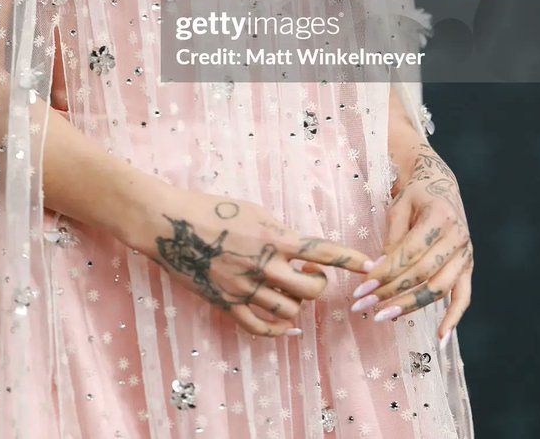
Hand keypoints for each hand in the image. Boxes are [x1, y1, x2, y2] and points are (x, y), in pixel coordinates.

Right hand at [127, 183, 381, 338]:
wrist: (169, 225)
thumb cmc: (212, 209)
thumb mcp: (253, 211)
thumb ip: (280, 232)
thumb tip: (300, 250)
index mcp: (273, 237)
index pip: (321, 251)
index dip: (349, 260)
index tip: (370, 265)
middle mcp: (264, 265)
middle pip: (311, 289)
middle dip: (318, 284)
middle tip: (310, 274)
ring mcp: (245, 288)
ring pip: (291, 310)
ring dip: (297, 302)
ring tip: (288, 289)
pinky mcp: (228, 304)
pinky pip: (262, 327)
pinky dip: (279, 330)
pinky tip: (286, 325)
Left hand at [349, 141, 472, 344]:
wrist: (440, 184)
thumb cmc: (415, 194)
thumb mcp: (399, 207)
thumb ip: (392, 239)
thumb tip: (378, 272)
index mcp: (440, 216)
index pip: (409, 252)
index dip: (385, 272)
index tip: (362, 288)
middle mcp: (457, 236)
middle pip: (423, 273)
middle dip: (391, 292)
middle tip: (363, 305)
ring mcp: (465, 254)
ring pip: (439, 289)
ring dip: (410, 306)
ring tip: (383, 317)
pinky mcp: (468, 267)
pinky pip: (463, 297)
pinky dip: (454, 318)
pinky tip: (441, 338)